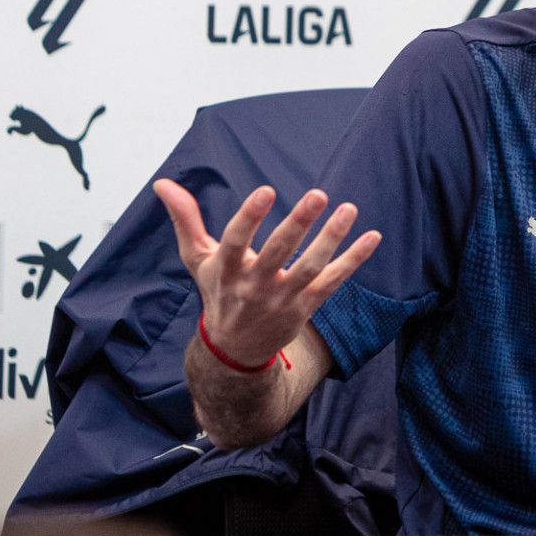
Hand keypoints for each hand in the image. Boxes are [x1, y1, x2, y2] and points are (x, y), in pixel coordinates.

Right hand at [154, 180, 380, 367]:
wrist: (233, 352)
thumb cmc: (217, 292)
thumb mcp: (196, 259)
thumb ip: (185, 220)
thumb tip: (162, 183)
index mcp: (226, 270)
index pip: (236, 241)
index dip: (250, 217)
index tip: (266, 190)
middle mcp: (254, 286)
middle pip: (278, 253)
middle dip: (298, 224)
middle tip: (318, 194)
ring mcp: (282, 299)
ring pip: (310, 268)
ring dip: (332, 239)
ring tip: (349, 209)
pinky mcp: (304, 308)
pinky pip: (333, 283)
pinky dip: (354, 261)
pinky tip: (373, 237)